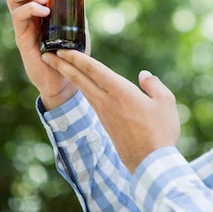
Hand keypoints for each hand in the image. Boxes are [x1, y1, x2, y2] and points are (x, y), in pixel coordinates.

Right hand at [6, 0, 83, 108]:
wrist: (66, 79)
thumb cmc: (71, 52)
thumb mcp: (78, 25)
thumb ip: (76, 8)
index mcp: (41, 3)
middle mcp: (28, 10)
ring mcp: (23, 23)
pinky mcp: (21, 36)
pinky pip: (18, 16)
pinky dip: (30, 8)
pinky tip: (43, 11)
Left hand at [42, 50, 180, 173]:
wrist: (150, 162)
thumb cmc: (161, 130)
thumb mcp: (166, 102)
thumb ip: (153, 84)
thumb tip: (144, 75)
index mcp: (120, 92)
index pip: (93, 70)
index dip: (77, 57)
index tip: (62, 49)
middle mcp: (107, 101)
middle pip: (80, 79)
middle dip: (62, 65)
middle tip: (46, 54)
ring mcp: (104, 114)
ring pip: (83, 90)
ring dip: (70, 77)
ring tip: (60, 67)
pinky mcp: (106, 124)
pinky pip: (91, 101)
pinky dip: (83, 89)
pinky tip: (83, 87)